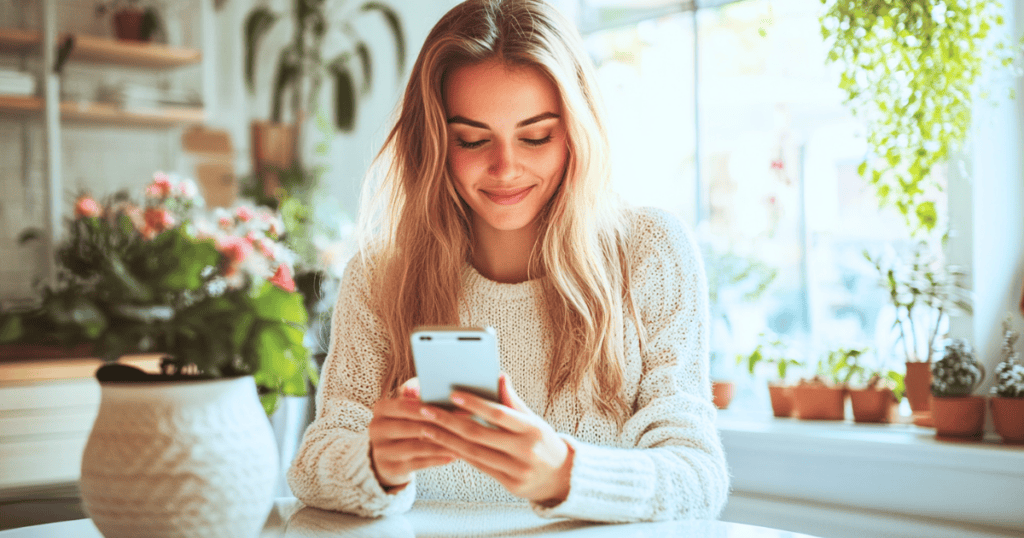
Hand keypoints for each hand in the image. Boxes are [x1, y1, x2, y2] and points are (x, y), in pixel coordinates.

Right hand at [368, 377, 456, 488]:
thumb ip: (416, 393)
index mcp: (381, 409)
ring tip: (463, 441)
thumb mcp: (407, 408)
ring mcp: (381, 451)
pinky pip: (418, 464)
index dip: (428, 406)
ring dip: (441, 444)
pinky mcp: (390, 469)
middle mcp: (376, 429)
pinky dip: (437, 459)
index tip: (453, 405)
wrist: (388, 456)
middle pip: (411, 427)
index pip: (404, 406)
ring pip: (416, 447)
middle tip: (463, 424)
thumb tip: (423, 384)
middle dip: (439, 425)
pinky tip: (453, 455)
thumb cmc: (406, 424)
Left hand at [418, 373, 572, 504]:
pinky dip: (459, 454)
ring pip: (474, 453)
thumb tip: (499, 375)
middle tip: (427, 411)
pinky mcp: (510, 484)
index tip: (452, 394)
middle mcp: (525, 450)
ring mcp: (518, 469)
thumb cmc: (542, 441)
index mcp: (532, 428)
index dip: (474, 404)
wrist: (562, 477)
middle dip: (449, 422)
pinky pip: (479, 467)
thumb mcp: (533, 419)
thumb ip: (513, 401)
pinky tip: (444, 444)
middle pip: (480, 434)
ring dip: (447, 439)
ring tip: (427, 428)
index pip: (499, 414)